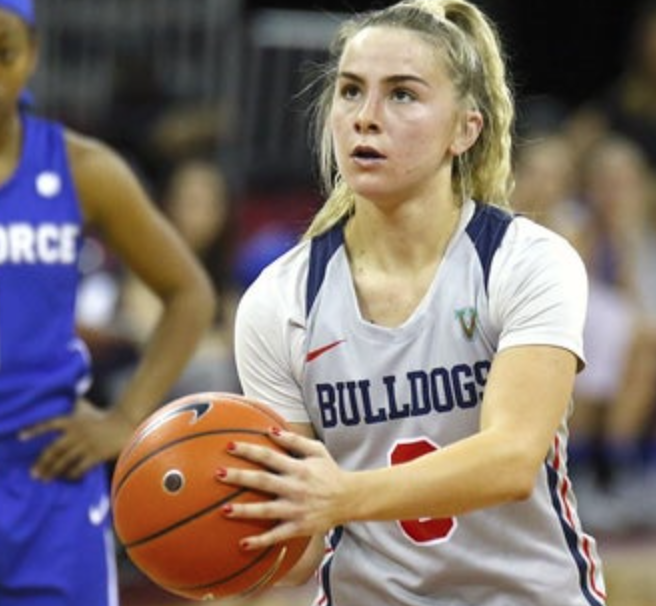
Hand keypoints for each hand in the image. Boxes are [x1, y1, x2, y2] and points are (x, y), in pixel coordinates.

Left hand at [20, 399, 134, 480]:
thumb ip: (76, 408)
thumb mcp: (88, 409)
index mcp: (73, 420)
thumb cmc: (106, 416)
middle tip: (34, 473)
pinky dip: (72, 474)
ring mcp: (86, 444)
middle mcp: (77, 432)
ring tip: (46, 479)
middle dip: (42, 462)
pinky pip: (79, 468)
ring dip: (53, 471)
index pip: (49, 424)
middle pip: (54, 450)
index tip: (21, 437)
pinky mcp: (96, 454)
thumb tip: (69, 401)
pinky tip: (69, 477)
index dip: (34, 430)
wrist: (126, 422)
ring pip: (64, 461)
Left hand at [218, 429, 349, 549]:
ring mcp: (296, 509)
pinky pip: (277, 536)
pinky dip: (261, 541)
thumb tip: (270, 429)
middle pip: (262, 481)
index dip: (249, 450)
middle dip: (239, 477)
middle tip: (218, 473)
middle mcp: (295, 488)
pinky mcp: (298, 528)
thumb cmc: (329, 471)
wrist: (349, 498)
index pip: (268, 456)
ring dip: (245, 510)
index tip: (229, 446)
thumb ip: (294, 440)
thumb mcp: (316, 450)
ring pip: (266, 510)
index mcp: (297, 468)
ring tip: (224, 510)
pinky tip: (243, 544)